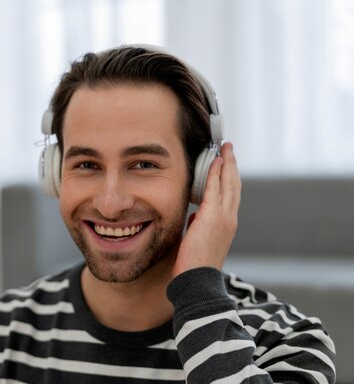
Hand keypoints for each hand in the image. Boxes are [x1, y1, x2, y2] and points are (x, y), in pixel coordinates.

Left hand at [172, 142, 240, 277]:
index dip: (230, 177)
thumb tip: (195, 217)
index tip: (227, 162)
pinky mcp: (213, 218)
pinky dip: (216, 174)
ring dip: (226, 164)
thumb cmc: (195, 265)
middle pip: (234, 185)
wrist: (198, 281)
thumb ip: (200, 226)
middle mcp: (230, 219)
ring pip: (228, 184)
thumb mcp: (199, 240)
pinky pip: (215, 190)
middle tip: (229, 148)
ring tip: (224, 149)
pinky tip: (215, 162)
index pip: (231, 195)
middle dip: (232, 164)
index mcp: (227, 224)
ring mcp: (224, 218)